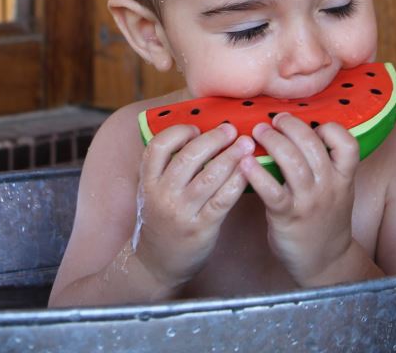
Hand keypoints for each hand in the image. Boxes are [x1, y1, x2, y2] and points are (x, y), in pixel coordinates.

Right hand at [133, 122, 253, 290]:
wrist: (154, 266)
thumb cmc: (160, 222)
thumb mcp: (153, 192)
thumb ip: (168, 168)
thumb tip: (201, 135)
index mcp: (148, 182)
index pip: (158, 146)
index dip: (179, 132)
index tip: (196, 128)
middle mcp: (162, 195)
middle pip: (188, 157)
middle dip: (213, 139)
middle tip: (230, 130)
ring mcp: (181, 213)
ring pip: (208, 177)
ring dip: (231, 156)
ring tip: (246, 144)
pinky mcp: (201, 229)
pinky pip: (222, 199)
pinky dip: (236, 181)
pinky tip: (247, 170)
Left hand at [239, 113, 359, 286]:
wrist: (326, 262)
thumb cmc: (325, 218)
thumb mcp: (338, 189)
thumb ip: (326, 163)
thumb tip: (299, 128)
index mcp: (343, 177)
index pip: (348, 144)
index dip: (331, 129)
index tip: (313, 124)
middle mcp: (329, 186)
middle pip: (313, 146)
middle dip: (291, 126)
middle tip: (275, 119)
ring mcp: (309, 202)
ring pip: (293, 162)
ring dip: (273, 141)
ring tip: (258, 131)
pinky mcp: (287, 217)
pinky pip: (272, 191)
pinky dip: (257, 174)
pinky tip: (245, 163)